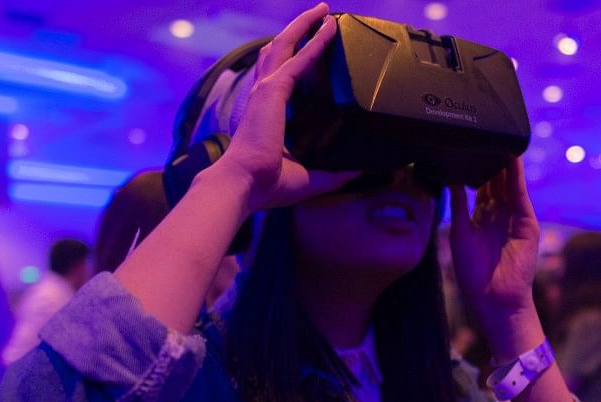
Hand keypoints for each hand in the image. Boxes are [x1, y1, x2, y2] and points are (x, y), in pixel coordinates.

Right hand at [203, 3, 356, 213]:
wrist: (244, 185)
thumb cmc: (266, 184)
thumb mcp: (308, 177)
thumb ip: (333, 173)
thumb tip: (356, 171)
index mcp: (264, 113)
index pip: (276, 75)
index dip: (291, 58)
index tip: (306, 47)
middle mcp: (261, 95)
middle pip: (278, 50)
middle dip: (298, 30)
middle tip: (318, 16)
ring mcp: (265, 89)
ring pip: (285, 44)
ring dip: (305, 25)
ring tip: (323, 11)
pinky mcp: (273, 91)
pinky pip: (299, 58)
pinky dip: (315, 41)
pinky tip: (329, 28)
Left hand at [449, 158, 542, 358]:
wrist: (493, 298)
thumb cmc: (474, 273)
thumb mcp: (460, 234)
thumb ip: (458, 206)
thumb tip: (449, 181)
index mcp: (482, 217)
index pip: (481, 186)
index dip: (476, 167)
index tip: (468, 147)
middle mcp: (499, 214)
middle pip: (496, 180)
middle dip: (491, 159)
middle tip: (483, 135)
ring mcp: (514, 217)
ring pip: (508, 184)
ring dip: (504, 162)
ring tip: (498, 138)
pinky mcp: (526, 222)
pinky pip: (520, 195)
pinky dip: (516, 177)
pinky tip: (511, 159)